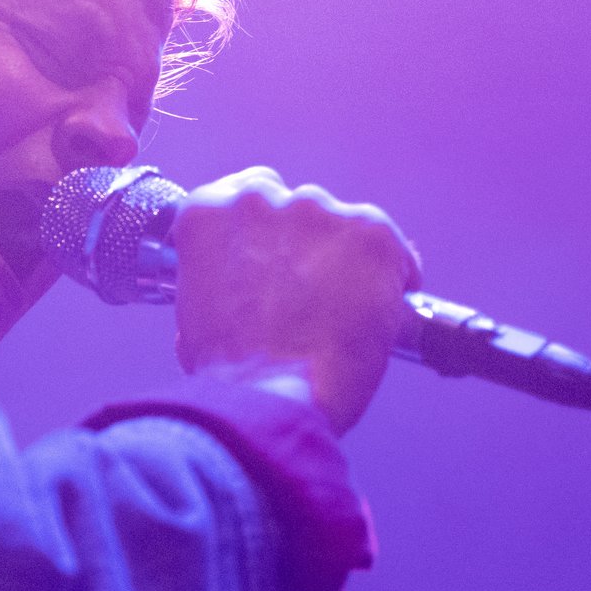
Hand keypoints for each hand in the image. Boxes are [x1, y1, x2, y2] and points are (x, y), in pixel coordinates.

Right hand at [171, 167, 420, 435]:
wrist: (272, 398)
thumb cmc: (232, 370)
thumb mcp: (197, 310)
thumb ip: (221, 275)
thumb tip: (248, 285)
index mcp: (209, 212)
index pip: (245, 192)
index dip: (267, 230)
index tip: (275, 253)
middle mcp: (261, 200)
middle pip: (298, 207)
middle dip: (307, 247)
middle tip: (308, 295)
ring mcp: (319, 213)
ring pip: (344, 228)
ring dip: (346, 261)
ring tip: (341, 314)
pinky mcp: (370, 233)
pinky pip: (393, 249)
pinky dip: (392, 279)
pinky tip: (378, 314)